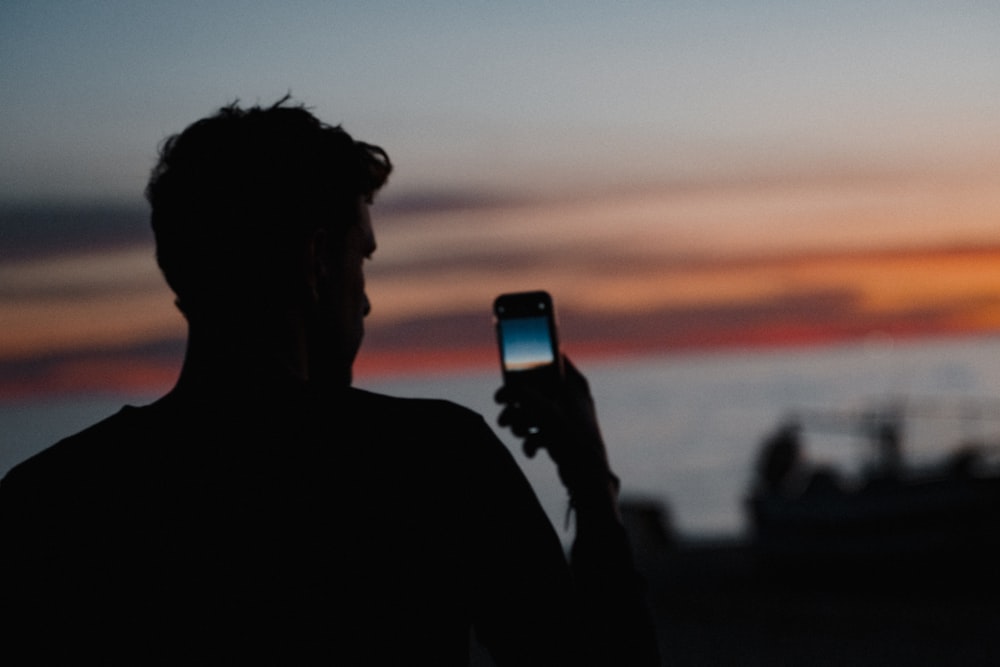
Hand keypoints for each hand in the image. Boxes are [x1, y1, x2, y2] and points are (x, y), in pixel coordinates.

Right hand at [495, 357, 617, 503]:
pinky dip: (532, 441)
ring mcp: (564, 417)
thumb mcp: (543, 411)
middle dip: (517, 403)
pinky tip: (533, 452)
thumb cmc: (572, 438)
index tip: (508, 368)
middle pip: (535, 389)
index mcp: (574, 383)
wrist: (587, 475)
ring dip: (521, 424)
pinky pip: (538, 431)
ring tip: (516, 432)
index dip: (529, 362)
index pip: (550, 359)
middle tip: (501, 405)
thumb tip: (506, 389)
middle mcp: (571, 397)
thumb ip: (522, 394)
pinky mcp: (560, 435)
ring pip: (533, 412)